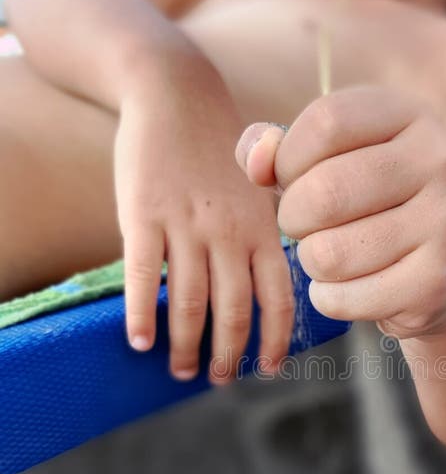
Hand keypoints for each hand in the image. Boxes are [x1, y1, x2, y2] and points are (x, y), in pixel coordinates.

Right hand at [114, 53, 293, 382]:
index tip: (266, 370)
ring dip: (186, 345)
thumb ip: (265, 237)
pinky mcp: (144, 214)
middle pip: (233, 311)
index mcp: (263, 228)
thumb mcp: (260, 191)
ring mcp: (186, 224)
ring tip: (181, 370)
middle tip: (217, 380)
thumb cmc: (219, 150)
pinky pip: (144, 275)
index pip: (277, 299)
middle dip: (227, 355)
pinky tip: (139, 341)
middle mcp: (229, 232)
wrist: (175, 94)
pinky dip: (142, 314)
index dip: (274, 341)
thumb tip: (268, 292)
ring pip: (190, 302)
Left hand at [235, 85, 445, 340]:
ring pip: (329, 253)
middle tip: (304, 226)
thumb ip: (276, 152)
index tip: (292, 178)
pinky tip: (349, 287)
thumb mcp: (325, 162)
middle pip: (325, 191)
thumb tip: (256, 163)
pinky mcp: (436, 282)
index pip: (326, 123)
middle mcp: (439, 162)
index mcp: (411, 116)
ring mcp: (444, 223)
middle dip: (293, 217)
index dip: (288, 158)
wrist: (436, 273)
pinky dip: (329, 298)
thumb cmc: (366, 207)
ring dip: (311, 261)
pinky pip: (343, 298)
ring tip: (331, 255)